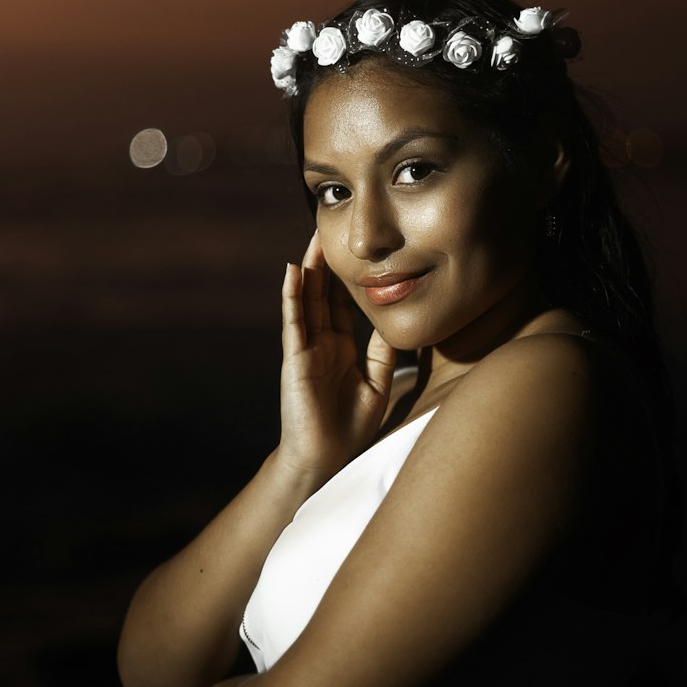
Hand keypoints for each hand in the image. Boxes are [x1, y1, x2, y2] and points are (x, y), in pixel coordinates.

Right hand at [277, 231, 396, 482]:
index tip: (354, 249)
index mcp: (342, 348)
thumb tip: (394, 319)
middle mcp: (322, 343)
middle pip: (323, 294)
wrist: (326, 458)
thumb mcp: (377, 382)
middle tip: (330, 228)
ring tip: (313, 238)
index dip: (346, 276)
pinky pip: (294, 322)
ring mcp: (307, 349)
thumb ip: (383, 351)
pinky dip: (292, 296)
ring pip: (307, 300)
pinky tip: (293, 272)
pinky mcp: (296, 359)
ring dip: (308, 269)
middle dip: (326, 263)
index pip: (342, 304)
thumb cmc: (350, 427)